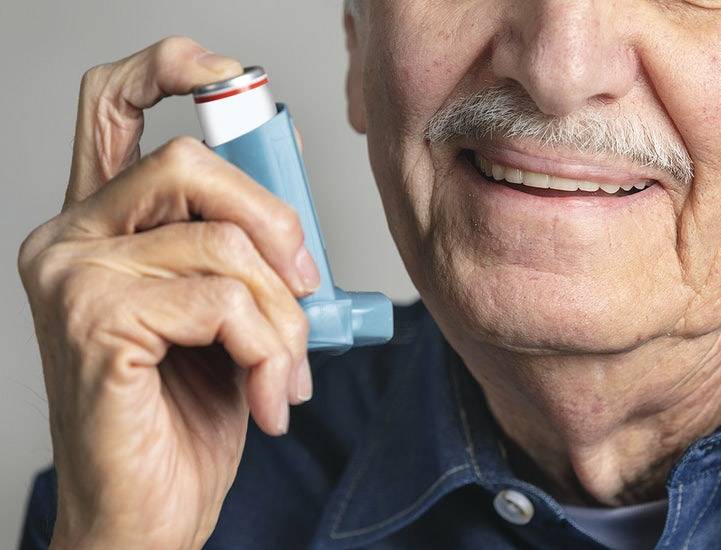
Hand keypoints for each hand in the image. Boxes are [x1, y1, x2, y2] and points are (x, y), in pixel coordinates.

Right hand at [17, 36, 319, 548]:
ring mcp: (73, 276)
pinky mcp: (93, 321)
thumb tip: (289, 199)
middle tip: (306, 288)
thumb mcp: (228, 315)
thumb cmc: (187, 417)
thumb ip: (240, 251)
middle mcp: (71, 238)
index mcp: (103, 226)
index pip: (114, 105)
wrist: (147, 514)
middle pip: (189, 163)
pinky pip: (222, 301)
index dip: (172, 68)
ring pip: (223, 244)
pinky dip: (268, 350)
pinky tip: (264, 399)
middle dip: (276, 223)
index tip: (233, 77)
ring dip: (283, 317)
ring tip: (285, 374)